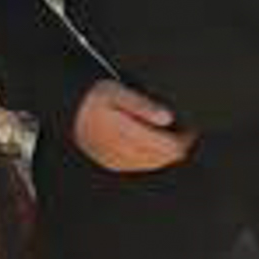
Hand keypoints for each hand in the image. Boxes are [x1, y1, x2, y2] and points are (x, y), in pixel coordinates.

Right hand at [72, 79, 193, 175]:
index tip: (190, 126)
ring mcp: (118, 162)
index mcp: (126, 135)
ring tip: (167, 135)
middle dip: (177, 145)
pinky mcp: (113, 165)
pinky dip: (151, 157)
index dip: (185, 138)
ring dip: (165, 152)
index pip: (170, 147)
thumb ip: (142, 104)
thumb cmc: (92, 99)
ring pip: (155, 164)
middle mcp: (123, 153)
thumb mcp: (116, 91)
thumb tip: (168, 117)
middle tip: (183, 129)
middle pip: (165, 158)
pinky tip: (150, 144)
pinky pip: (141, 166)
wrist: (68, 111)